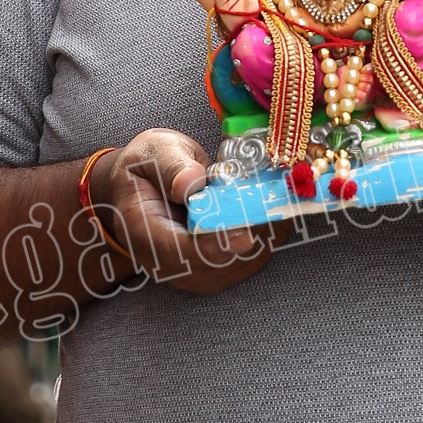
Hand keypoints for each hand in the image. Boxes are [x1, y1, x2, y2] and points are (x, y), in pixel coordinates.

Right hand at [90, 129, 270, 295]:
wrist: (142, 188)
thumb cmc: (147, 167)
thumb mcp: (154, 151)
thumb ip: (171, 165)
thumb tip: (190, 182)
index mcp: (142, 230)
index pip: (177, 250)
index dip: (213, 247)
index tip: (245, 237)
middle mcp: (163, 261)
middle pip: (212, 265)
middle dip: (250, 238)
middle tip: (278, 208)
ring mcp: (187, 271)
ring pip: (232, 268)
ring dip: (262, 240)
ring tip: (281, 206)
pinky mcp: (209, 271)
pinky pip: (241, 265)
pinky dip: (264, 242)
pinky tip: (277, 216)